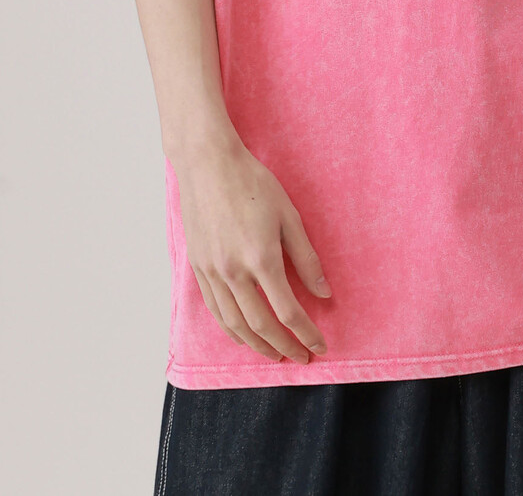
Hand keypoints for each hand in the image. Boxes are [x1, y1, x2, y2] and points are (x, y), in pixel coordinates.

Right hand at [174, 132, 331, 362]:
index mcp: (261, 258)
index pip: (288, 311)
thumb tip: (324, 293)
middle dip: (284, 347)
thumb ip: (306, 258)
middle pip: (261, 325)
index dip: (306, 333)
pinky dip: (230, 329)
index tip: (319, 346)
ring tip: (274, 355)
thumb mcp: (288, 215)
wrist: (208, 164)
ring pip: (234, 324)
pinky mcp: (198, 268)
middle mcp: (234, 272)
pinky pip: (215, 309)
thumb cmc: (253, 183)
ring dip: (256, 346)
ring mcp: (213, 272)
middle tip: (301, 358)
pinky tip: (242, 336)